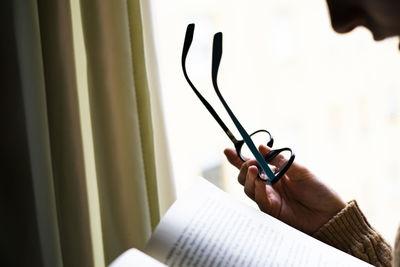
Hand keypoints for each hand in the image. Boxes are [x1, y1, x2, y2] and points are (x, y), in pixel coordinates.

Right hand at [224, 145, 345, 234]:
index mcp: (275, 173)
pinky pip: (259, 200)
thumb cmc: (319, 190)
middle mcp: (269, 185)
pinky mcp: (272, 211)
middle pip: (245, 176)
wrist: (330, 214)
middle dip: (243, 167)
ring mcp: (269, 198)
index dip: (238, 158)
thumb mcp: (300, 169)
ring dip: (248, 177)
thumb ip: (279, 160)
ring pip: (248, 188)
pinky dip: (258, 190)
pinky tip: (263, 184)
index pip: (253, 164)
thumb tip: (261, 146)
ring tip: (255, 170)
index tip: (227, 149)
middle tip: (251, 163)